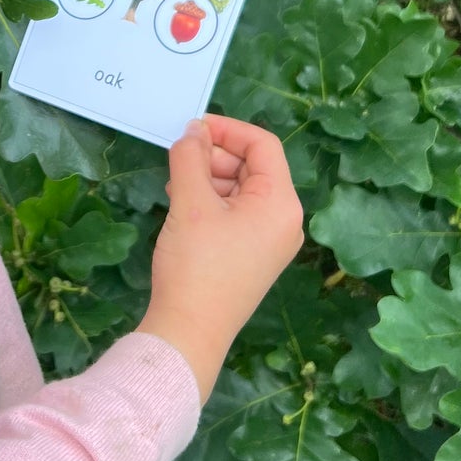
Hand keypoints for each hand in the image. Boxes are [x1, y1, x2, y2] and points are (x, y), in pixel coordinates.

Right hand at [136, 114, 303, 403]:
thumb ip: (191, 157)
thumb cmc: (196, 265)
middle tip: (179, 159)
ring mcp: (270, 242)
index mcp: (281, 204)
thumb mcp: (190, 203)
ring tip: (176, 185)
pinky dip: (212, 202)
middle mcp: (284, 221)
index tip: (192, 127)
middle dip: (215, 156)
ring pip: (242, 190)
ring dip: (209, 178)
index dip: (228, 129)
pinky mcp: (253, 258)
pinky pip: (237, 215)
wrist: (189, 333)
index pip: (263, 145)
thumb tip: (194, 130)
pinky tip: (183, 207)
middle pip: (254, 167)